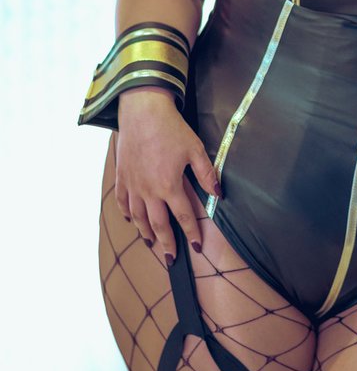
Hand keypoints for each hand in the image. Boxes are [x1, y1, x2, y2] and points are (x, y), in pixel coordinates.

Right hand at [115, 88, 220, 263]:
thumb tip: (218, 194)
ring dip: (145, 232)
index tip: (196, 246)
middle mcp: (149, 190)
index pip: (183, 216)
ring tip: (151, 243)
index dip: (191, 233)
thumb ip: (207, 174)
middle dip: (166, 243)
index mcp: (170, 186)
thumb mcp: (196, 149)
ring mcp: (133, 185)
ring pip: (138, 217)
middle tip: (171, 258)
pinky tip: (130, 220)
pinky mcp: (123, 176)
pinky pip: (122, 201)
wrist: (142, 112)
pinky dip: (126, 214)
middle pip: (158, 224)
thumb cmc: (171, 129)